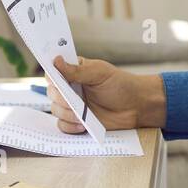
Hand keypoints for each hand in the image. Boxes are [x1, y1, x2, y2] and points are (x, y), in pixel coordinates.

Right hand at [47, 55, 166, 133]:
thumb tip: (56, 61)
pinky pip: (62, 125)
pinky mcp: (77, 121)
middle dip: (60, 98)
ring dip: (65, 114)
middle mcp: (71, 89)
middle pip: (52, 93)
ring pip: (55, 110)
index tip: (54, 80)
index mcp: (74, 72)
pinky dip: (69, 126)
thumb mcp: (99, 73)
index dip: (51, 76)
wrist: (136, 107)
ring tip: (81, 116)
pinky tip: (82, 126)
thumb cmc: (121, 85)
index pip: (53, 72)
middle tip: (71, 102)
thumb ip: (77, 70)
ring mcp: (73, 105)